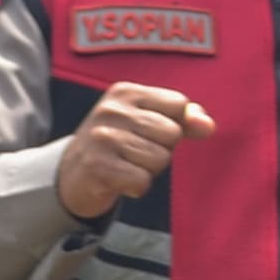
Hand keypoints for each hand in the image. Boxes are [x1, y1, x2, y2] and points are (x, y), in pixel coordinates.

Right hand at [56, 83, 217, 222]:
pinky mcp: (98, 167)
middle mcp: (111, 110)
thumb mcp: (148, 121)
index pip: (179, 104)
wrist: (71, 176)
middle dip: (161, 149)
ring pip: (160, 159)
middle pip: (172, 133)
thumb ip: (184, 119)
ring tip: (125, 164)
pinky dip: (136, 187)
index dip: (174, 125)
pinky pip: (143, 181)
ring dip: (148, 170)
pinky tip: (118, 180)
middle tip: (134, 153)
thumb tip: (208, 125)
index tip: (148, 132)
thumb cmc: (119, 144)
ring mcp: (102, 138)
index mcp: (126, 92)